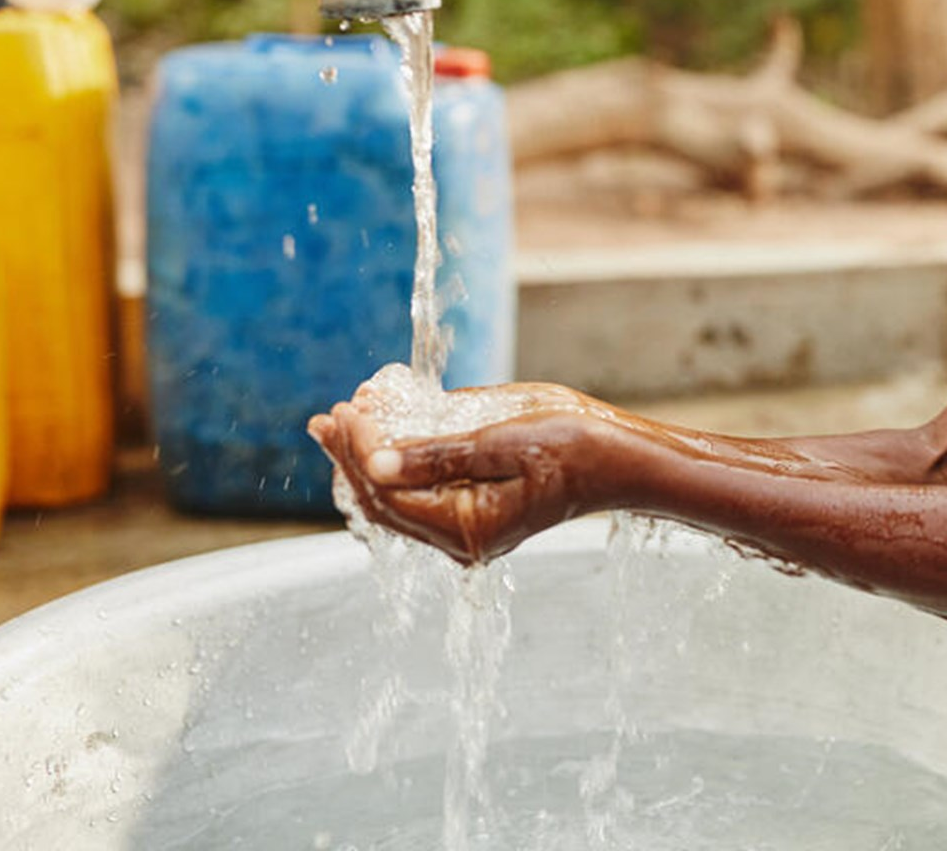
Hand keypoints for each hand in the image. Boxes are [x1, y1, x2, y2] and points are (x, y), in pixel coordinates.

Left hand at [307, 380, 620, 564]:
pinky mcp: (475, 508)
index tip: (348, 409)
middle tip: (325, 417)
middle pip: (384, 502)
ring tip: (343, 420)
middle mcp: (461, 536)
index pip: (389, 493)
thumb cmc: (576, 448)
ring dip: (367, 458)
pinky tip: (382, 430)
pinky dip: (397, 460)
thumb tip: (376, 461)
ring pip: (397, 498)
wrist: (621, 460)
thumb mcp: (506, 441)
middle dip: (351, 456)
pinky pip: (420, 491)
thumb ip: (440, 452)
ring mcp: (467, 525)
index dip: (360, 451)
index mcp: (467, 527)